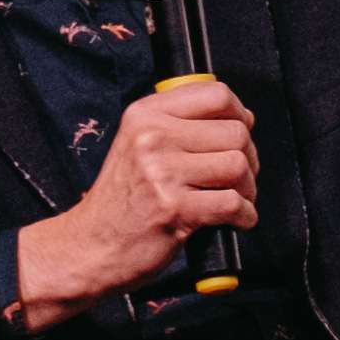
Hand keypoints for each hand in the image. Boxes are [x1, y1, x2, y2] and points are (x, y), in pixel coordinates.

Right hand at [9, 77, 259, 319]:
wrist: (91, 244)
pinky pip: (235, 203)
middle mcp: (151, 138)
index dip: (239, 115)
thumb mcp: (139, 143)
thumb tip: (242, 117)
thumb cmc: (125, 197)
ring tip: (232, 197)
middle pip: (236, 133)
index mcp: (144, 115)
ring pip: (239, 166)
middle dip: (248, 157)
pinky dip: (244, 215)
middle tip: (236, 176)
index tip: (240, 131)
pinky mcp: (174, 208)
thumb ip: (182, 123)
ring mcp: (162, 173)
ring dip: (247, 188)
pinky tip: (233, 219)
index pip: (216, 95)